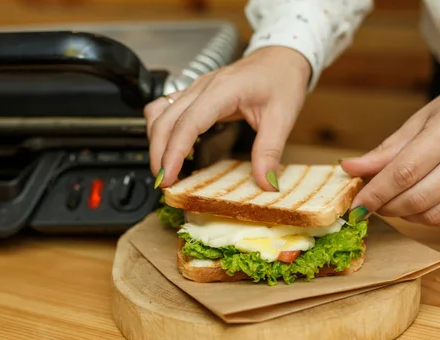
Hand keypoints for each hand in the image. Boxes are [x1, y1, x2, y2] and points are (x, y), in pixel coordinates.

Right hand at [144, 46, 310, 190]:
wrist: (280, 57)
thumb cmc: (282, 80)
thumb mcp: (282, 117)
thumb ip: (269, 151)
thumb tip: (265, 183)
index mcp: (223, 89)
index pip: (188, 123)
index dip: (174, 152)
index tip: (168, 177)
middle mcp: (202, 87)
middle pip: (165, 120)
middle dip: (159, 154)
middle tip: (164, 183)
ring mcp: (195, 89)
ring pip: (159, 114)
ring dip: (156, 142)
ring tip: (165, 169)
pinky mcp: (193, 94)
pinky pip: (164, 109)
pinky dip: (161, 131)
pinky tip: (171, 149)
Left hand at [342, 52, 439, 225]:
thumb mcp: (420, 119)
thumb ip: (386, 149)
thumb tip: (350, 168)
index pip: (404, 173)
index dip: (375, 193)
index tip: (355, 205)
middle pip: (416, 198)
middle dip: (384, 206)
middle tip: (369, 203)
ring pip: (431, 215)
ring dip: (402, 214)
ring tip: (390, 201)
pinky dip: (422, 218)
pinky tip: (413, 204)